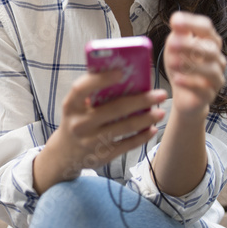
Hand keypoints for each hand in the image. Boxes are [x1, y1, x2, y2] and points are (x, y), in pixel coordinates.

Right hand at [47, 70, 166, 180]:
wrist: (65, 153)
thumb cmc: (77, 119)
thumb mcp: (76, 106)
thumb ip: (92, 92)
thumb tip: (124, 74)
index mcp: (71, 105)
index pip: (82, 88)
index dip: (101, 79)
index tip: (121, 72)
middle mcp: (79, 123)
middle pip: (114, 109)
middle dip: (141, 100)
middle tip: (160, 94)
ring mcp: (90, 141)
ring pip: (124, 127)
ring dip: (146, 119)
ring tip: (161, 112)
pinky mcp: (102, 155)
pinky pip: (126, 145)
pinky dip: (142, 137)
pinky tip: (151, 130)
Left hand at [163, 12, 226, 117]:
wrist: (184, 96)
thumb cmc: (181, 68)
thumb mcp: (174, 49)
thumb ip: (177, 34)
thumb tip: (176, 18)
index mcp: (209, 43)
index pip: (206, 29)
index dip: (192, 23)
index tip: (174, 21)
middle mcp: (217, 59)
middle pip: (210, 49)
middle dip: (190, 45)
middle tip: (171, 44)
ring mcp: (215, 78)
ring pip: (211, 70)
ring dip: (191, 65)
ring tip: (172, 63)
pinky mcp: (209, 95)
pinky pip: (204, 89)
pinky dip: (190, 83)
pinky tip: (177, 79)